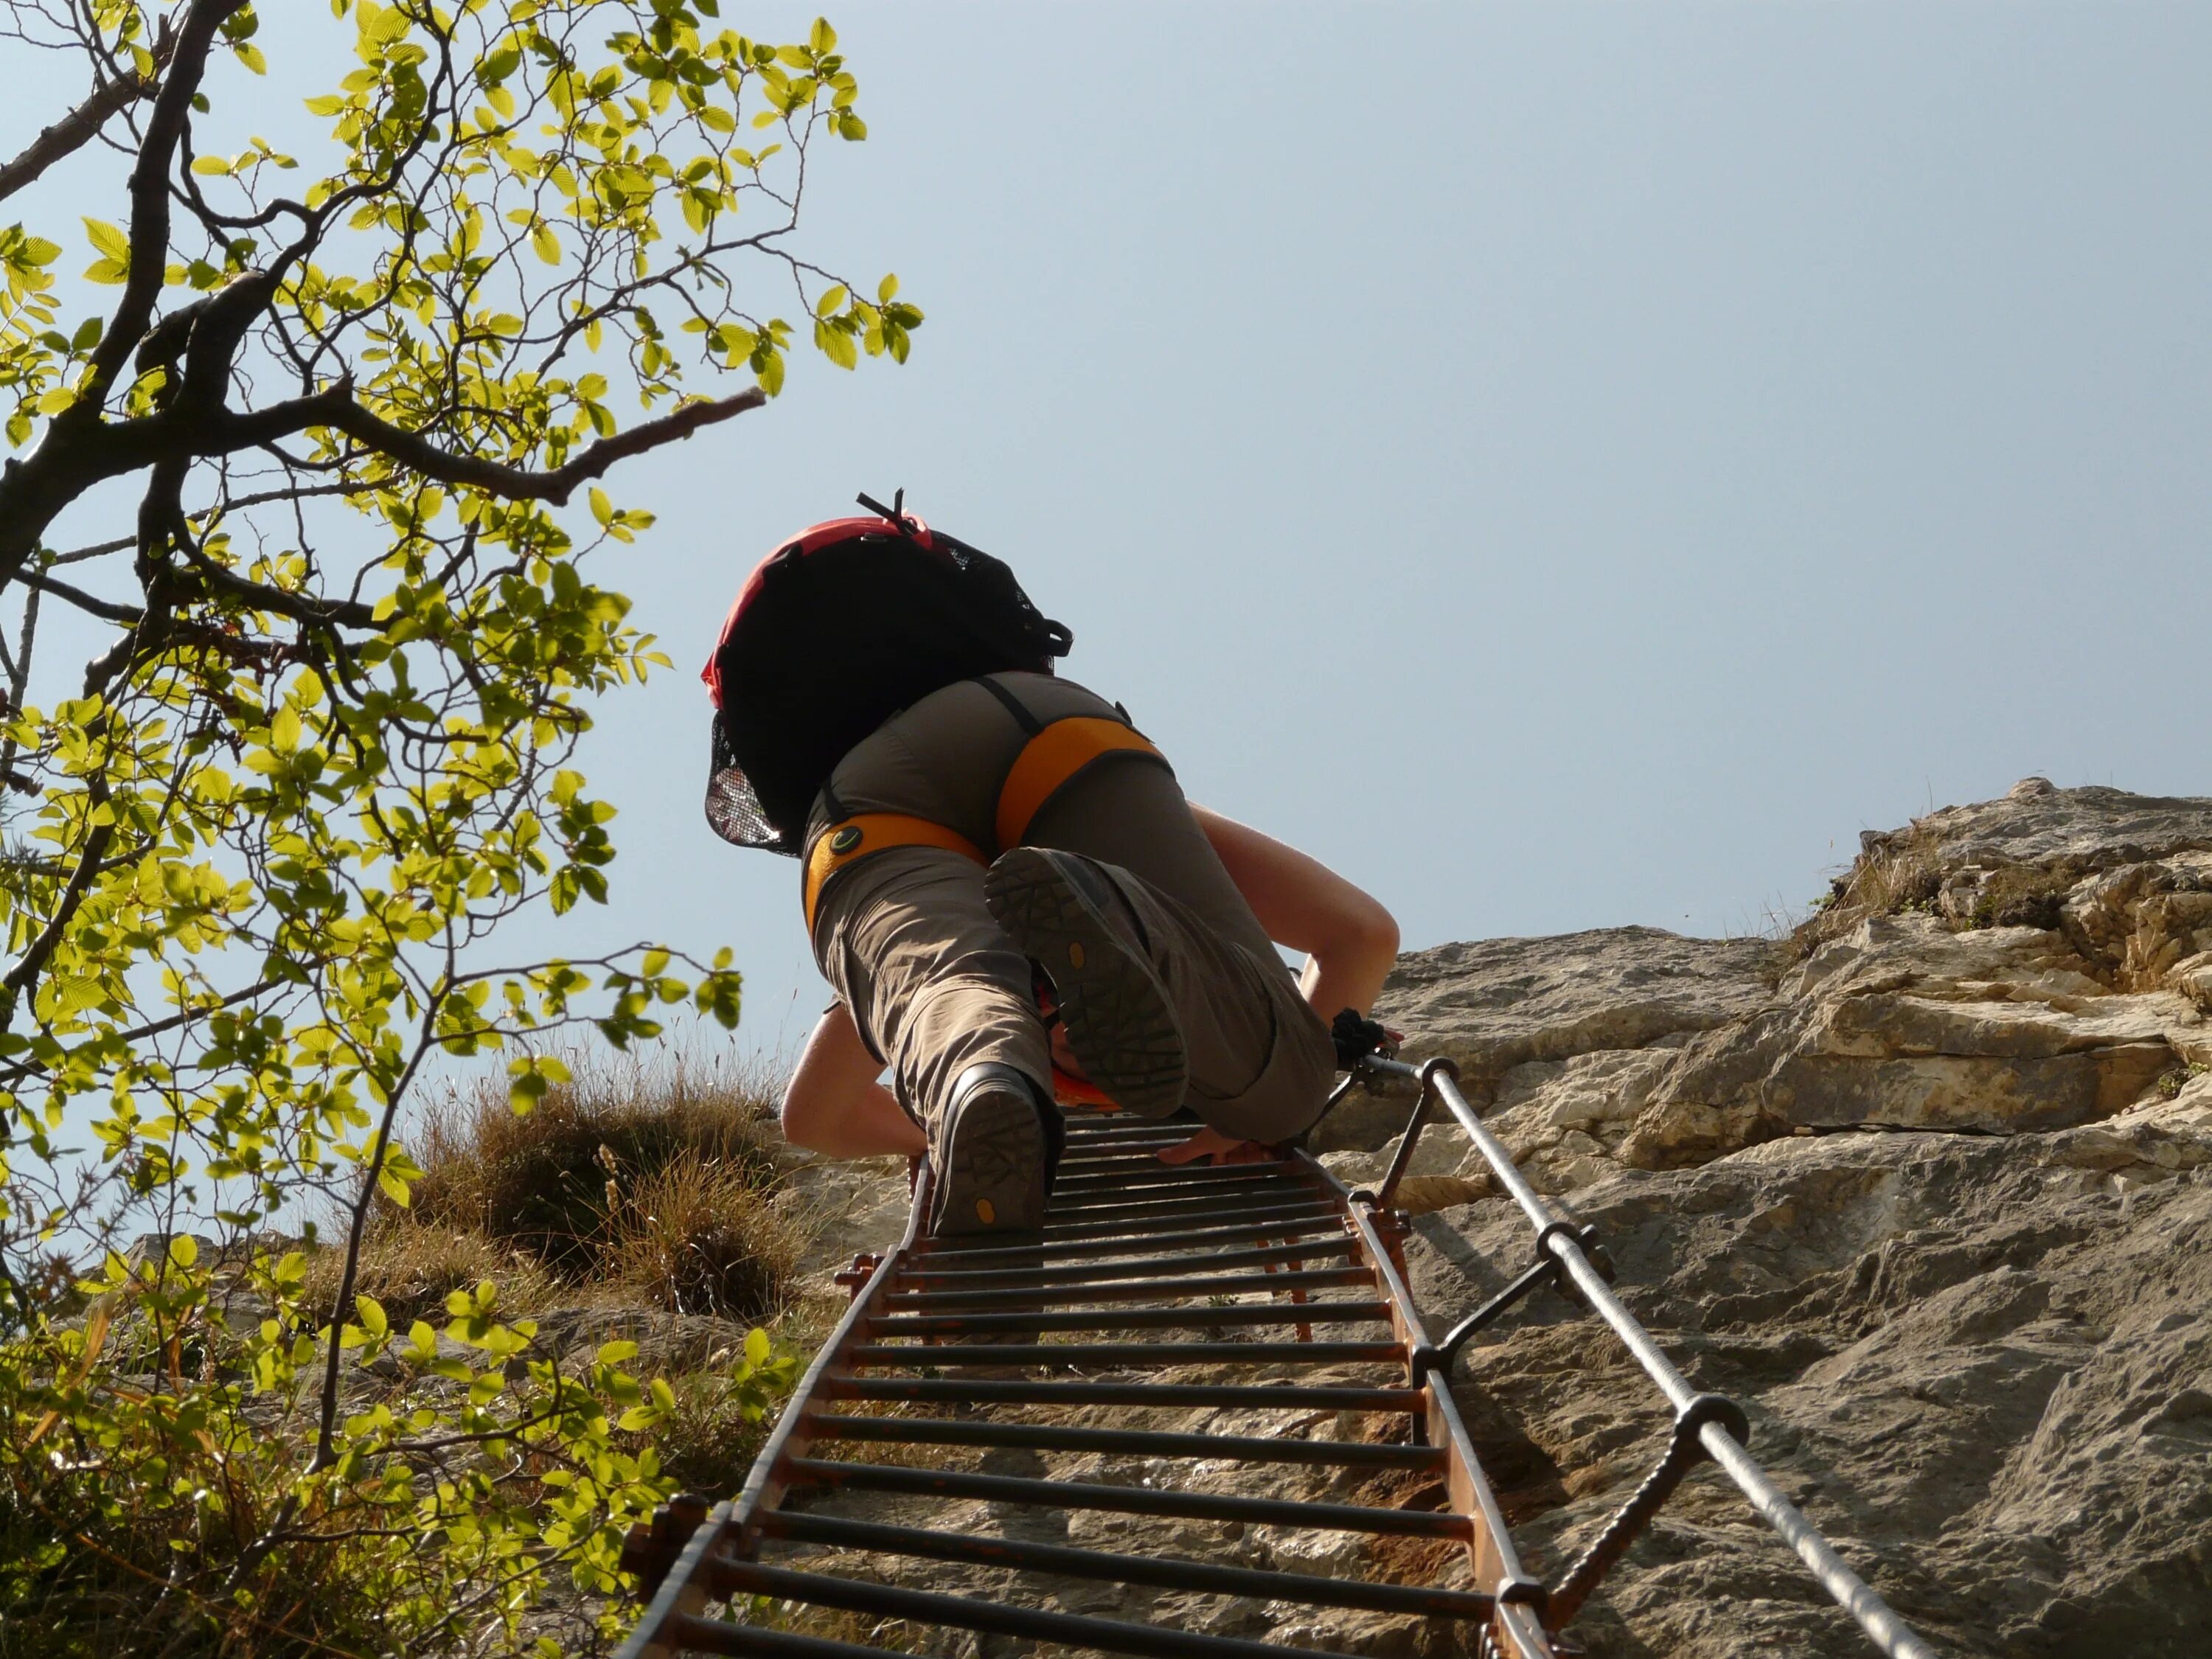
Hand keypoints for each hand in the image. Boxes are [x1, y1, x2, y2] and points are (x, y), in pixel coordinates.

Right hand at [1157, 1126, 1273, 1166]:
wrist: (1258, 1112)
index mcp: (1222, 1135)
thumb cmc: (1228, 1126)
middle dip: (1241, 1160)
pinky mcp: (1274, 1133)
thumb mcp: (1205, 1141)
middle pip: (1240, 1158)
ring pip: (1256, 1156)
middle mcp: (1239, 1132)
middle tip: (1244, 1153)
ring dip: (1256, 1157)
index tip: (1224, 1162)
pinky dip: (1271, 1153)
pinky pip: (1273, 1151)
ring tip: (1258, 1150)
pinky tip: (1269, 1149)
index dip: (1223, 1162)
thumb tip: (1158, 1155)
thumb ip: (1185, 1151)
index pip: (1222, 1157)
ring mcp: (1257, 1131)